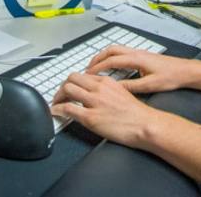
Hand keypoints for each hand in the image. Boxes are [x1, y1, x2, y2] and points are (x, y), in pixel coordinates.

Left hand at [49, 72, 168, 146]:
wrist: (144, 124)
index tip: (70, 89)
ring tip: (56, 103)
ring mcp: (94, 102)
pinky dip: (58, 109)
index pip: (83, 75)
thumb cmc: (136, 113)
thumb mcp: (121, 93)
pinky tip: (56, 112)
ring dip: (58, 97)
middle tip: (60, 95)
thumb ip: (107, 90)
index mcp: (106, 81)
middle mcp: (99, 88)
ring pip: (67, 89)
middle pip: (72, 78)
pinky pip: (68, 108)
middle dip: (62, 87)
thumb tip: (95, 94)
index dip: (73, 82)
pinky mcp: (91, 117)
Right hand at [85, 45, 195, 93]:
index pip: (111, 60)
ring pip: (116, 49)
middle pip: (111, 50)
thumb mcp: (149, 85)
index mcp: (135, 59)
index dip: (97, 68)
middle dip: (97, 58)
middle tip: (87, 70)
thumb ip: (130, 86)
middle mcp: (135, 52)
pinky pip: (122, 52)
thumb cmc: (170, 78)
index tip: (87, 75)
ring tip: (96, 68)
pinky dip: (112, 57)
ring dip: (104, 56)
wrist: (185, 70)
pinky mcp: (143, 55)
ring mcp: (139, 52)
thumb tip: (113, 88)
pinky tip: (112, 67)